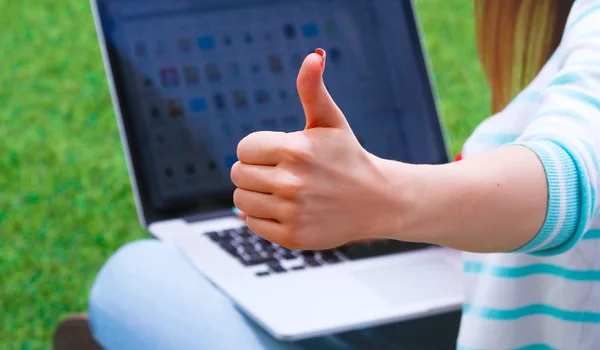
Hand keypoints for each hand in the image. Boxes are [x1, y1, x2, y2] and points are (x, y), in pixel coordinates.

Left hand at [230, 49, 395, 249]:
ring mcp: (292, 212)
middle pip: (238, 174)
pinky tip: (285, 209)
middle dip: (255, 170)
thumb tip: (312, 56)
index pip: (243, 149)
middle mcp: (292, 182)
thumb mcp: (330, 121)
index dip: (259, 150)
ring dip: (256, 194)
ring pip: (241, 200)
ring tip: (283, 191)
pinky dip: (262, 217)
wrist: (376, 200)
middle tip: (280, 173)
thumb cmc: (347, 156)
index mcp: (295, 149)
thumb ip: (312, 89)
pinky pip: (252, 224)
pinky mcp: (292, 236)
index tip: (280, 153)